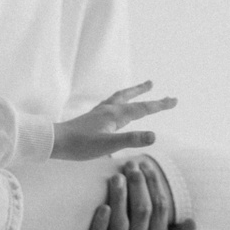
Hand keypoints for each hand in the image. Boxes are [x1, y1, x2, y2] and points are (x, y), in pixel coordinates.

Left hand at [51, 82, 176, 160]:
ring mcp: (97, 113)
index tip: (174, 100)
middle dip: (143, 92)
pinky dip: (116, 103)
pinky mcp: (90, 119)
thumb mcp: (108, 145)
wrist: (54, 142)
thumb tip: (154, 135)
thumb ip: (131, 139)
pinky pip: (108, 106)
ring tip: (138, 89)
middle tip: (153, 84)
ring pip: (117, 99)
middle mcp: (107, 110)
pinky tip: (113, 110)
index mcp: (114, 115)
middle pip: (129, 97)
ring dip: (129, 93)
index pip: (142, 108)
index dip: (159, 105)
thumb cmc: (80, 145)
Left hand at [78, 156, 199, 229]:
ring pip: (121, 226)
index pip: (160, 210)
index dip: (154, 185)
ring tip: (116, 177)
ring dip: (120, 198)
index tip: (145, 164)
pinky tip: (102, 206)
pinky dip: (101, 224)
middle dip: (137, 185)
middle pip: (142, 214)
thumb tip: (193, 223)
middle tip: (130, 165)